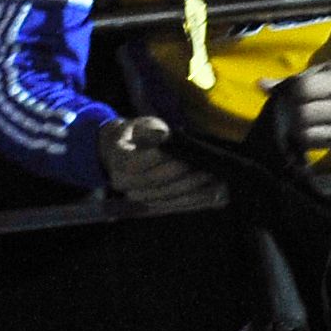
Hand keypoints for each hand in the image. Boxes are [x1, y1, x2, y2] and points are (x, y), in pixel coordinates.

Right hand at [96, 115, 222, 206]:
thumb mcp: (141, 125)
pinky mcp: (153, 204)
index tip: (179, 151)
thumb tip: (163, 136)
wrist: (127, 152)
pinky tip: (213, 192)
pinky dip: (194, 199)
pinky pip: (175, 204)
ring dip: (190, 188)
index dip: (157, 158)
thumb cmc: (138, 134)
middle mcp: (124, 182)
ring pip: (166, 195)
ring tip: (211, 176)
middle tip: (203, 163)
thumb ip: (151, 131)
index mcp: (117, 159)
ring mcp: (138, 196)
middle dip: (179, 173)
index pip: (137, 162)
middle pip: (154, 181)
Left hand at [259, 50, 330, 153]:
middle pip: (301, 116)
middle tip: (287, 107)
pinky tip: (302, 128)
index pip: (301, 90)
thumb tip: (259, 85)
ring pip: (305, 135)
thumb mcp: (322, 69)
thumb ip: (291, 80)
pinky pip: (313, 145)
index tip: (287, 90)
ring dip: (293, 128)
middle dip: (289, 112)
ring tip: (294, 118)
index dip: (288, 91)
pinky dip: (303, 138)